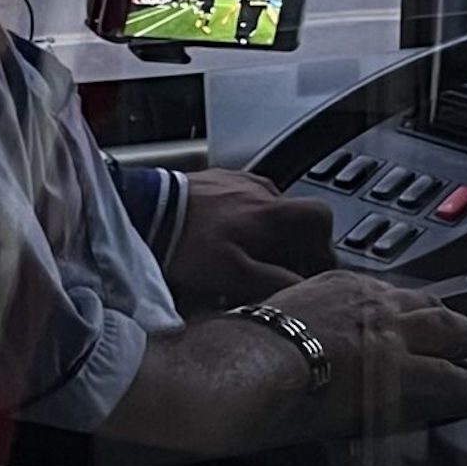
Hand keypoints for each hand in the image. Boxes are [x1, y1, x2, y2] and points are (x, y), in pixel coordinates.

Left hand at [166, 169, 335, 314]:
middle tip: (273, 268)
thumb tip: (302, 286)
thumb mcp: (233, 274)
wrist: (143, 210)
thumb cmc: (187, 243)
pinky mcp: (215, 179)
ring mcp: (237, 180)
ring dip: (264, 231)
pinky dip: (240, 219)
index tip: (312, 265)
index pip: (321, 217)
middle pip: (294, 216)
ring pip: (267, 208)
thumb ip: (273, 279)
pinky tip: (220, 238)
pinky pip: (241, 200)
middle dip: (291, 242)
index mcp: (271, 210)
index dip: (324, 243)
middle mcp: (259, 189)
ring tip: (242, 256)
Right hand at [267, 271, 466, 432]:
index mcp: (339, 285)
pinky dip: (462, 379)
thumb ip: (299, 321)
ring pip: (442, 327)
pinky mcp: (398, 365)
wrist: (255, 358)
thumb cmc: (252, 344)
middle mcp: (370, 299)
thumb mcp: (280, 316)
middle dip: (443, 315)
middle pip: (422, 301)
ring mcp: (388, 330)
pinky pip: (443, 371)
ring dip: (464, 339)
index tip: (408, 313)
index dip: (403, 305)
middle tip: (456, 329)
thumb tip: (297, 339)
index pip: (384, 291)